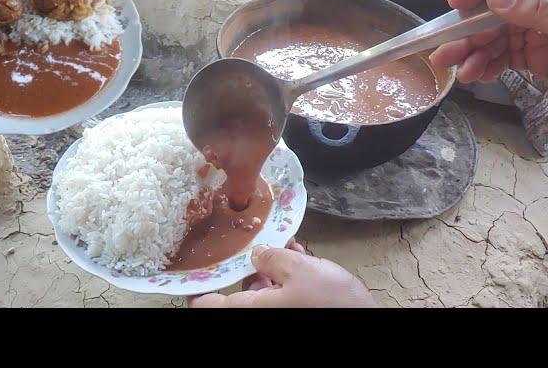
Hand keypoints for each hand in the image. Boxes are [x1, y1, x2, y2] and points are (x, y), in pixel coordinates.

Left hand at [187, 238, 376, 307]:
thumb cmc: (331, 302)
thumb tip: (256, 253)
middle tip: (247, 237)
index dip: (196, 288)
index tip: (190, 269)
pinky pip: (281, 289)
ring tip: (281, 239)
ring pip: (262, 286)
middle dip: (244, 262)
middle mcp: (261, 311)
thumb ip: (272, 258)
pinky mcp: (297, 307)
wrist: (364, 318)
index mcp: (252, 309)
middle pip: (238, 290)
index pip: (209, 305)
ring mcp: (281, 309)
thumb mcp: (299, 270)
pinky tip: (296, 252)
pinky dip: (285, 271)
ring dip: (270, 262)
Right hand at [430, 0, 547, 81]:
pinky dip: (489, 67)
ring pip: (494, 39)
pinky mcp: (532, 53)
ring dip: (474, 57)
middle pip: (494, 13)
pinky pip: (504, 58)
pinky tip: (480, 75)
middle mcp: (536, 2)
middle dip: (467, 36)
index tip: (456, 2)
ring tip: (463, 73)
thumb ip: (536, 7)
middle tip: (444, 53)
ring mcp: (533, 29)